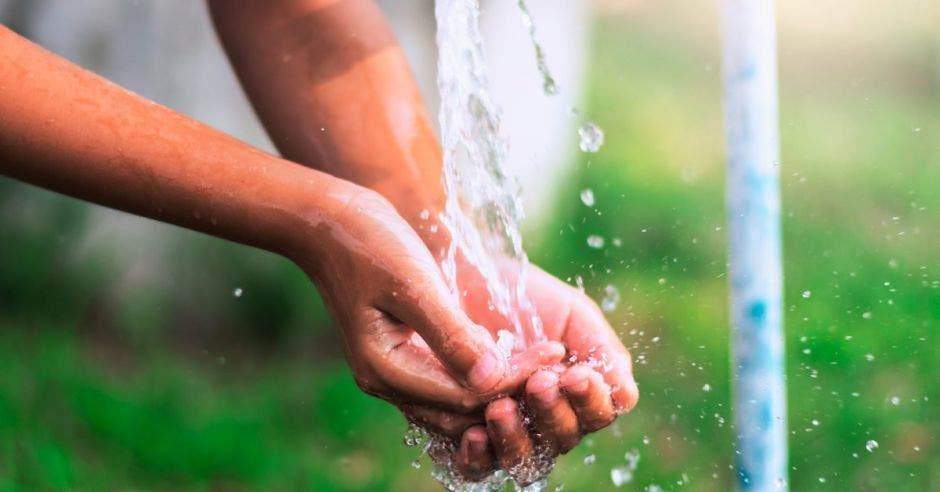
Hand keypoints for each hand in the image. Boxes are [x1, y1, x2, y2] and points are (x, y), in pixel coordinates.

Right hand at [287, 184, 564, 413]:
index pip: (465, 397)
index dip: (515, 380)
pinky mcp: (402, 355)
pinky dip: (482, 376)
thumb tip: (492, 378)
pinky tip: (513, 355)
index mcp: (385, 368)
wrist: (329, 221)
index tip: (555, 352)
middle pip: (462, 412)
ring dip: (500, 389)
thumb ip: (451, 334)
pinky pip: (449, 383)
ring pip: (457, 404)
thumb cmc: (368, 243)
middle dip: (511, 394)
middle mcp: (386, 380)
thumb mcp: (414, 284)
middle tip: (558, 367)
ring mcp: (392, 371)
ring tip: (543, 365)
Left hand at [442, 263, 638, 481]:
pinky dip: (479, 457)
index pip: (597, 413)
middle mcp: (545, 417)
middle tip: (539, 382)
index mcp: (577, 392)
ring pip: (524, 459)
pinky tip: (473, 434)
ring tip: (500, 408)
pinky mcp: (464, 433)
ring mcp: (507, 429)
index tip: (576, 375)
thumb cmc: (523, 297)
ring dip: (517, 439)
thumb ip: (602, 351)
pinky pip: (476, 466)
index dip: (591, 401)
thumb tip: (626, 398)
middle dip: (553, 414)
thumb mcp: (572, 315)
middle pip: (562, 439)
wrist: (463, 279)